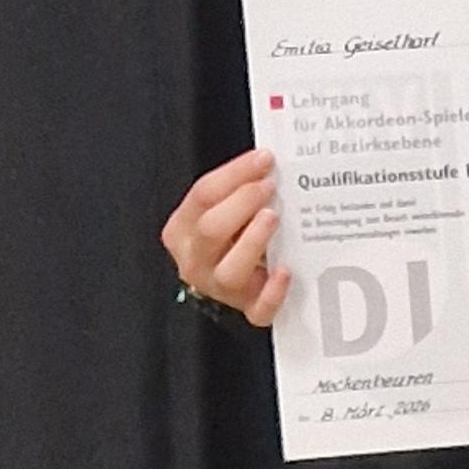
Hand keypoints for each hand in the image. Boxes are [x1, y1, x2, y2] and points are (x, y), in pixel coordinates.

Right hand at [162, 148, 289, 325]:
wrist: (233, 285)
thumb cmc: (229, 239)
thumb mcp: (222, 211)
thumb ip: (236, 190)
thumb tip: (267, 162)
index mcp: (183, 229)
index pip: (202, 195)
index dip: (234, 174)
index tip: (263, 159)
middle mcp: (196, 260)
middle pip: (210, 230)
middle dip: (241, 204)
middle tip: (268, 187)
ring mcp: (220, 288)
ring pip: (230, 270)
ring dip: (252, 241)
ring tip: (273, 218)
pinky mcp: (248, 310)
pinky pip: (258, 309)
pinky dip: (273, 292)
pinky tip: (285, 271)